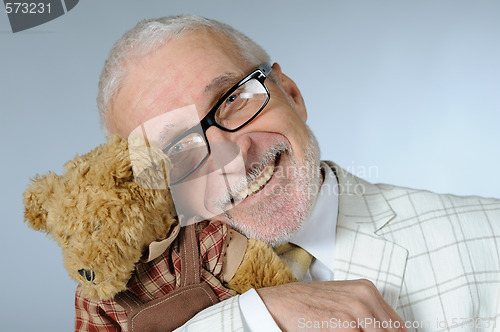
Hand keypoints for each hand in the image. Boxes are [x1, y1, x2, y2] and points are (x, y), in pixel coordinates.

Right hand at [257, 279, 406, 331]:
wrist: (279, 304)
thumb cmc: (307, 305)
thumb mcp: (341, 302)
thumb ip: (366, 314)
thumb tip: (387, 330)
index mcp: (367, 289)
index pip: (398, 325)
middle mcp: (365, 296)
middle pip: (392, 331)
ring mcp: (357, 309)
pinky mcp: (345, 324)